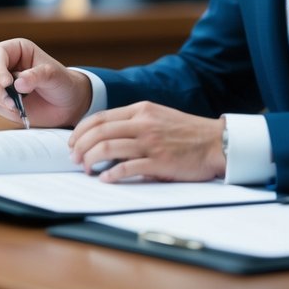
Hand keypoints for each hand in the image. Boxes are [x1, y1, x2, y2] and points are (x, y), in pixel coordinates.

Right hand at [0, 38, 92, 128]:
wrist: (69, 105)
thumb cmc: (64, 83)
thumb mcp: (54, 76)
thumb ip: (37, 76)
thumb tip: (17, 83)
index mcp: (18, 50)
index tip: (6, 83)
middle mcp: (8, 64)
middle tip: (9, 99)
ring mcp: (6, 83)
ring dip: (0, 98)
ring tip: (16, 106)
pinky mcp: (6, 100)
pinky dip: (5, 108)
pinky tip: (19, 110)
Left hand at [68, 102, 225, 182]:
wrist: (216, 142)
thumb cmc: (187, 132)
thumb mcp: (158, 116)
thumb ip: (134, 121)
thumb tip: (105, 136)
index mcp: (141, 110)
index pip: (100, 117)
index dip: (80, 131)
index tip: (72, 143)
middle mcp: (143, 123)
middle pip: (99, 132)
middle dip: (80, 147)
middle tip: (74, 159)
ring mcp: (151, 142)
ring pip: (108, 148)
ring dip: (91, 160)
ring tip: (86, 169)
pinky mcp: (159, 162)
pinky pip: (127, 167)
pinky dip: (111, 174)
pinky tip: (105, 179)